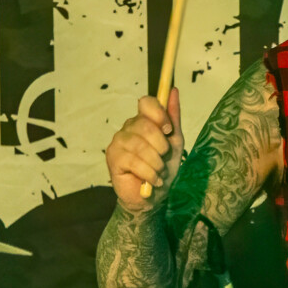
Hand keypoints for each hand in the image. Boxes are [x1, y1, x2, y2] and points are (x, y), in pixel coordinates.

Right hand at [105, 88, 183, 211]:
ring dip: (156, 163)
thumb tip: (175, 91)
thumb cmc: (163, 168)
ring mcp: (118, 141)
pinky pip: (134, 161)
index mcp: (143, 120)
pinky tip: (152, 180)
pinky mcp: (113, 158)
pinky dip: (149, 173)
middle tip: (164, 158)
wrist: (154, 196)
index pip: (146, 103)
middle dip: (161, 146)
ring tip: (159, 172)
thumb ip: (174, 117)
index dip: (159, 114)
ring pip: (140, 145)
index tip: (169, 130)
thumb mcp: (175, 142)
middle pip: (146, 125)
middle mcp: (128, 127)